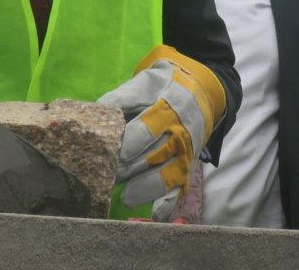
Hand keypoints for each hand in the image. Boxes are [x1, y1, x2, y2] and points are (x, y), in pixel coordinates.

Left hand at [97, 45, 225, 221]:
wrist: (202, 90)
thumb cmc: (165, 85)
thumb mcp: (145, 82)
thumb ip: (121, 98)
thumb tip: (96, 114)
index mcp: (169, 107)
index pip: (149, 129)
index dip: (131, 143)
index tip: (115, 154)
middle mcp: (182, 132)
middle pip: (155, 156)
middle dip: (130, 169)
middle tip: (107, 177)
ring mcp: (188, 152)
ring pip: (168, 175)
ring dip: (147, 188)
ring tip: (125, 198)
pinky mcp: (189, 167)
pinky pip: (180, 188)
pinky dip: (169, 203)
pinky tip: (155, 216)